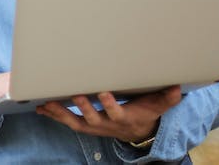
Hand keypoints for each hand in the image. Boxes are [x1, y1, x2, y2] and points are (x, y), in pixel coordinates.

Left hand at [35, 86, 181, 143]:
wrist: (136, 130)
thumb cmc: (145, 112)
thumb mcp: (158, 106)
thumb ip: (166, 98)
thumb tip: (177, 88)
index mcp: (123, 118)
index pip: (116, 112)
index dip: (110, 104)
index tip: (104, 92)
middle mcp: (106, 124)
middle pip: (92, 118)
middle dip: (83, 107)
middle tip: (74, 94)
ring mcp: (94, 126)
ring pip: (75, 122)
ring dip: (60, 113)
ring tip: (47, 103)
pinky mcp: (84, 125)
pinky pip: (66, 121)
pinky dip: (53, 115)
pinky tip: (41, 107)